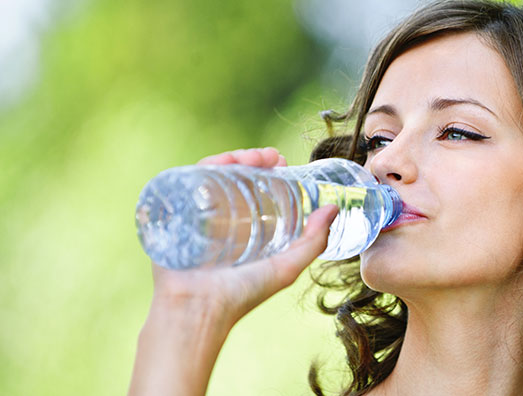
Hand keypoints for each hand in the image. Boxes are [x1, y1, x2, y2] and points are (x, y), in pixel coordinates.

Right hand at [154, 147, 337, 326]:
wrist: (197, 310)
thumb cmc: (241, 295)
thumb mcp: (286, 267)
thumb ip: (313, 242)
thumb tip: (334, 208)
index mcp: (241, 228)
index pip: (253, 188)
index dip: (267, 170)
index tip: (282, 161)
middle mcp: (217, 218)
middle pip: (233, 176)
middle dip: (252, 159)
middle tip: (271, 156)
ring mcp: (194, 214)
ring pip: (212, 174)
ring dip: (233, 158)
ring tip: (253, 157)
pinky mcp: (173, 213)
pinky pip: (186, 182)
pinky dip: (205, 166)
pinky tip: (222, 161)